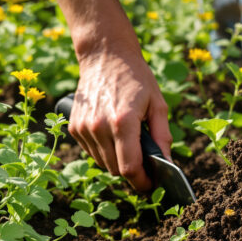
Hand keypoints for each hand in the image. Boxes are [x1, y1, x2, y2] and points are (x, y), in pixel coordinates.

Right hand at [70, 48, 171, 191]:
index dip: (142, 182)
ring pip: (104, 164)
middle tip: (146, 167)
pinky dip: (105, 152)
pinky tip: (114, 137)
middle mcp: (99, 127)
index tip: (152, 185)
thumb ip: (162, 136)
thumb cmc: (136, 77)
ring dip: (118, 163)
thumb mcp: (157, 103)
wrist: (104, 56)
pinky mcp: (74, 127)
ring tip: (130, 148)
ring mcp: (83, 128)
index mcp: (122, 122)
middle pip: (116, 170)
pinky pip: (92, 153)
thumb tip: (167, 163)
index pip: (130, 168)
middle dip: (133, 173)